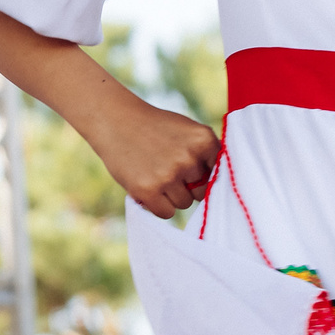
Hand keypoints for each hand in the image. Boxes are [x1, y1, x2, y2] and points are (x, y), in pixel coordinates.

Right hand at [88, 96, 220, 217]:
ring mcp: (168, 175)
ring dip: (171, 195)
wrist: (116, 120)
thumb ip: (206, 156)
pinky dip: (158, 205)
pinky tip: (148, 186)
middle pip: (201, 192)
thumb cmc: (156, 128)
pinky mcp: (148, 190)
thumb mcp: (187, 131)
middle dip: (187, 186)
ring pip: (184, 203)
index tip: (189, 167)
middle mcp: (189, 158)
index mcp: (204, 140)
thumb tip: (218, 192)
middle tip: (167, 169)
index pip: (218, 175)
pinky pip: (166, 213)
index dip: (203, 175)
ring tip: (154, 173)